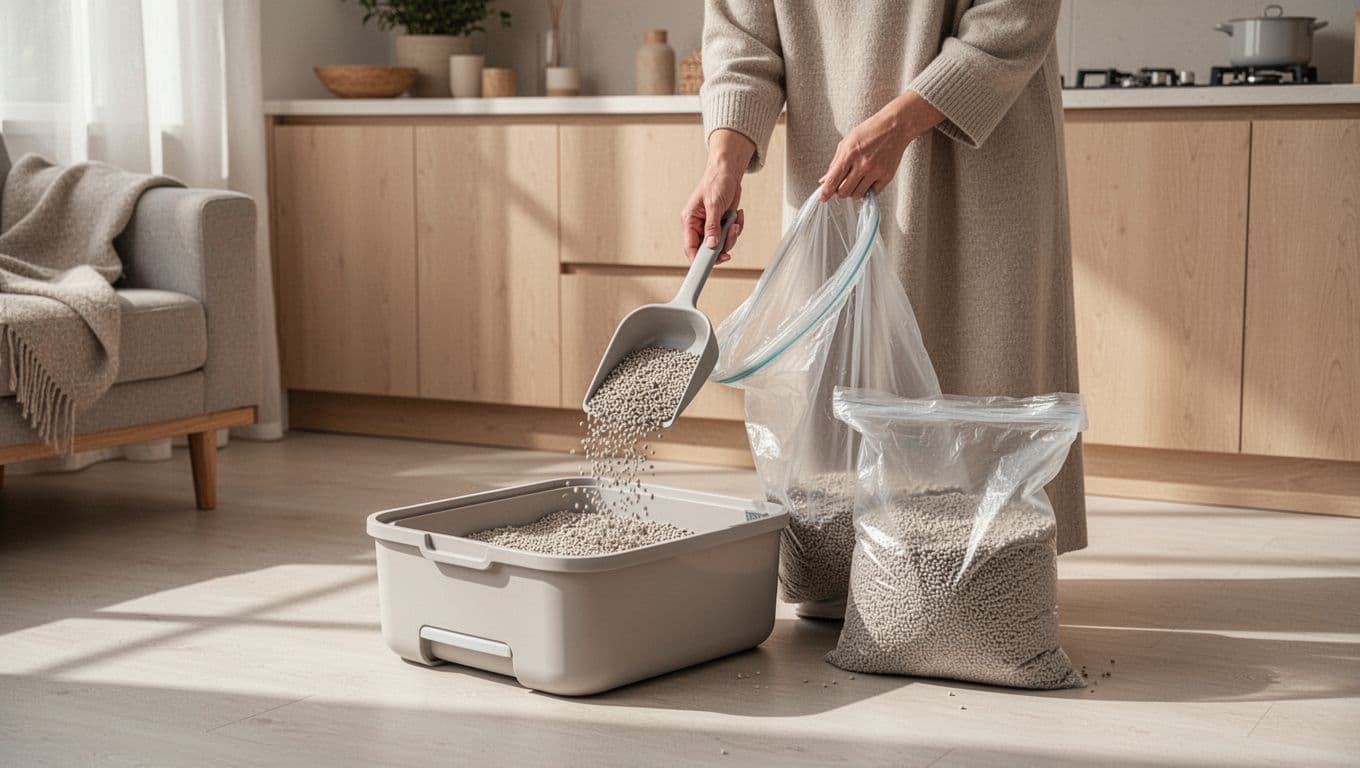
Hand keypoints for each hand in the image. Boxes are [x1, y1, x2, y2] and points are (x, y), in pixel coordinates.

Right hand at [682, 129, 754, 263]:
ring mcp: (711, 226)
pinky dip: (736, 228)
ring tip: (734, 220)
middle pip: (708, 250)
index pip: (690, 247)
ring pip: (721, 245)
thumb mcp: (713, 204)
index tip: (710, 264)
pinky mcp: (722, 225)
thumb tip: (711, 245)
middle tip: (731, 232)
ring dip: (731, 235)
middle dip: (722, 244)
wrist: (728, 172)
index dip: (699, 259)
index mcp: (689, 221)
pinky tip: (737, 215)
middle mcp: (699, 226)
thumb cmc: (716, 182)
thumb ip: (712, 227)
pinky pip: (730, 236)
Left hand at [819, 90, 943, 200]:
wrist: (895, 127)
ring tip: (855, 181)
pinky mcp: (886, 176)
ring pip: (857, 195)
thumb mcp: (847, 142)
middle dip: (839, 192)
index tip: (823, 198)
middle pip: (844, 192)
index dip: (826, 192)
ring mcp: (876, 171)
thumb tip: (824, 180)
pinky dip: (867, 190)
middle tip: (841, 186)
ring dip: (853, 192)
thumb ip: (835, 162)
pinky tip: (866, 181)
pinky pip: (872, 193)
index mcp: (849, 154)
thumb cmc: (870, 131)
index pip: (833, 180)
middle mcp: (862, 164)